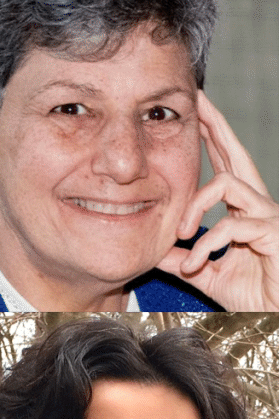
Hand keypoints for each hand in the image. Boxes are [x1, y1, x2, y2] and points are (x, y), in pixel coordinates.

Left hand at [156, 90, 278, 310]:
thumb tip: (152, 248)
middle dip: (216, 125)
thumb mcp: (205, 272)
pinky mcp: (275, 233)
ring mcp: (269, 216)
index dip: (211, 138)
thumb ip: (180, 257)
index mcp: (242, 211)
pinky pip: (232, 224)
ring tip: (182, 234)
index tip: (194, 113)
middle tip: (198, 102)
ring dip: (195, 208)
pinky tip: (195, 263)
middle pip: (237, 154)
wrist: (278, 316)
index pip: (224, 165)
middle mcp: (259, 206)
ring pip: (228, 184)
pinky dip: (206, 245)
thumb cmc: (253, 294)